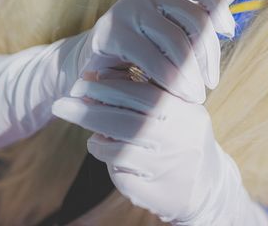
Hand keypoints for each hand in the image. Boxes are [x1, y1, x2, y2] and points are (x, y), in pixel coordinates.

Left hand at [52, 79, 267, 225]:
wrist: (206, 186)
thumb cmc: (182, 137)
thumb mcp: (174, 108)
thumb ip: (143, 90)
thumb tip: (97, 74)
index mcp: (185, 111)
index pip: (142, 93)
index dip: (107, 87)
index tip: (82, 82)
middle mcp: (180, 139)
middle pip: (125, 123)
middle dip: (88, 112)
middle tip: (61, 104)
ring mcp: (167, 167)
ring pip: (119, 151)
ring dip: (98, 141)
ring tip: (94, 137)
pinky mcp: (154, 192)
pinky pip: (120, 175)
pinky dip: (109, 163)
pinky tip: (110, 156)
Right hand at [76, 0, 249, 102]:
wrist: (96, 63)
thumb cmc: (144, 44)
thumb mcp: (173, 24)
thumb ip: (202, 6)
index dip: (219, 3)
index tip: (229, 32)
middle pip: (195, 17)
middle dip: (209, 54)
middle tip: (212, 83)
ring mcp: (128, 9)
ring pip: (176, 41)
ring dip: (192, 73)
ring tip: (197, 95)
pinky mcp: (113, 34)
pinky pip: (152, 58)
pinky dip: (170, 80)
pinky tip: (178, 95)